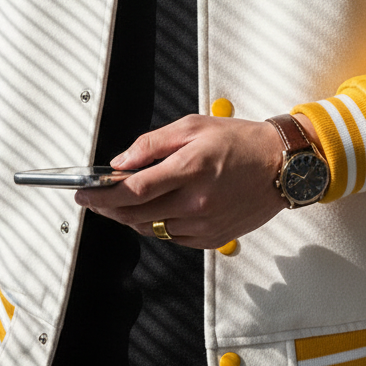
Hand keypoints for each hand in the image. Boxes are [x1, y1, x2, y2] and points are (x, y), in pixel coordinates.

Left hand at [74, 113, 315, 248]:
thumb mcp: (193, 127)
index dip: (101, 194)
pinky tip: (159, 209)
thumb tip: (120, 162)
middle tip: (95, 199)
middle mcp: (197, 202)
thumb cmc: (241, 142)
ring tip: (125, 201)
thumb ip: (151, 144)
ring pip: (151, 230)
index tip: (83, 192)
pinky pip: (173, 237)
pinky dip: (159, 225)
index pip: (132, 190)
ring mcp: (205, 224)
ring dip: (132, 217)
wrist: (283, 166)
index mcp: (190, 169)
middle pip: (135, 215)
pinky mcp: (213, 239)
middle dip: (108, 208)